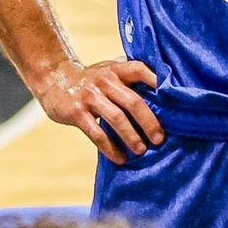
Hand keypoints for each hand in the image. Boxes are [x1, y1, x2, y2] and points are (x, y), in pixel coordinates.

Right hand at [35, 58, 163, 163]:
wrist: (53, 80)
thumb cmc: (89, 79)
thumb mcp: (108, 69)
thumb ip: (129, 75)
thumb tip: (164, 90)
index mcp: (115, 69)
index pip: (139, 69)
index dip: (157, 81)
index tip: (174, 100)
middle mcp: (104, 81)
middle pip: (132, 101)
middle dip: (149, 122)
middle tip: (159, 139)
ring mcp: (89, 97)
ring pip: (116, 119)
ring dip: (131, 137)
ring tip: (141, 150)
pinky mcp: (76, 113)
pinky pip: (97, 134)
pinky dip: (110, 148)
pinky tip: (120, 158)